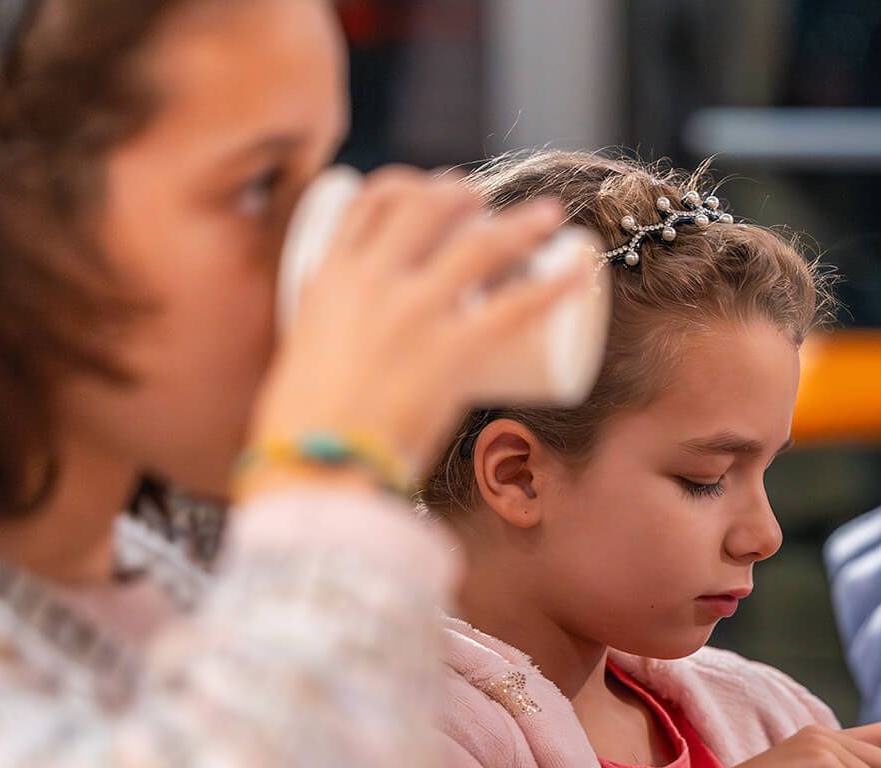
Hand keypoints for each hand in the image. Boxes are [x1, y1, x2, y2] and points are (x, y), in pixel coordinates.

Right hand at [250, 167, 591, 476]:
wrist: (313, 468)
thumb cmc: (302, 430)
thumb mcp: (301, 358)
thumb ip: (326, 341)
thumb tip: (350, 353)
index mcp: (328, 279)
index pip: (366, 204)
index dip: (403, 185)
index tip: (424, 190)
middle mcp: (372, 282)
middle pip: (424, 207)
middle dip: (459, 192)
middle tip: (482, 201)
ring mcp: (416, 313)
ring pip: (479, 246)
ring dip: (521, 224)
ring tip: (547, 215)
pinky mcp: (453, 352)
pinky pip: (517, 307)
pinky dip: (554, 286)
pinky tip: (579, 273)